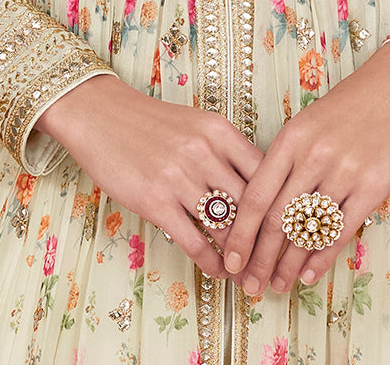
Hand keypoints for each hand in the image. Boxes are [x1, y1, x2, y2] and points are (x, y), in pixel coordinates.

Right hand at [36, 75, 263, 278]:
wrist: (100, 115)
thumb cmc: (150, 123)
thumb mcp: (196, 125)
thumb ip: (226, 152)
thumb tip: (258, 189)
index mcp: (220, 131)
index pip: (266, 174)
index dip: (280, 205)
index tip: (289, 227)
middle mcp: (204, 153)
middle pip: (251, 206)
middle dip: (267, 240)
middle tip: (276, 262)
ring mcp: (180, 178)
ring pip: (226, 229)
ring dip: (242, 258)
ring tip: (252, 275)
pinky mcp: (155, 201)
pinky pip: (194, 242)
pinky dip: (212, 263)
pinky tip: (218, 271)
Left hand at [223, 41, 389, 294]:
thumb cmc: (346, 109)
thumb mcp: (305, 125)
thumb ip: (284, 162)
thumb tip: (261, 210)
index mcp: (290, 139)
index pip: (256, 195)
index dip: (241, 233)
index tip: (230, 260)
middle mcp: (313, 157)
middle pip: (277, 219)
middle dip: (259, 258)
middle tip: (248, 284)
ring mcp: (344, 172)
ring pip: (307, 230)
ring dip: (288, 264)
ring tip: (276, 285)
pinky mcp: (372, 187)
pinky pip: (340, 231)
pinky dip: (321, 258)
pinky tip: (308, 275)